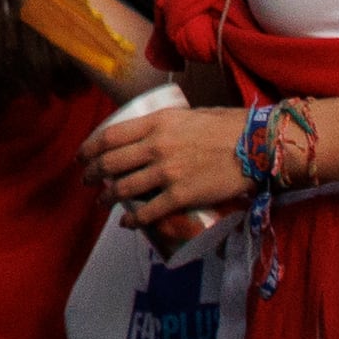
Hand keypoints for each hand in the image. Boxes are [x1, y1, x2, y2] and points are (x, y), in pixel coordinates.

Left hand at [86, 100, 262, 230]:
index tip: (83, 156)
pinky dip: (133, 219)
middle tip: (88, 180)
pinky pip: (149, 211)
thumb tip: (152, 135)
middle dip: (93, 174)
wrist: (256, 146)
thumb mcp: (188, 115)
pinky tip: (126, 222)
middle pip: (111, 163)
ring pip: (124, 188)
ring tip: (103, 201)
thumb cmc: (227, 126)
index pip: (109, 136)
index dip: (89, 148)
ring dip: (109, 197)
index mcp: (156, 123)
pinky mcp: (181, 196)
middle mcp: (155, 146)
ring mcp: (167, 173)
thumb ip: (166, 125)